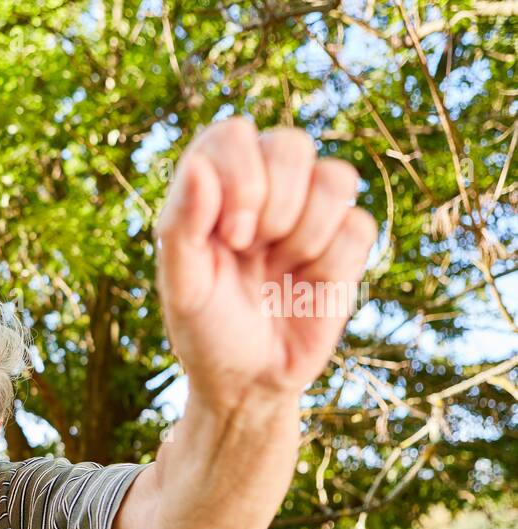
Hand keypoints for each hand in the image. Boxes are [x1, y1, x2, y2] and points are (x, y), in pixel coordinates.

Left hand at [155, 117, 377, 411]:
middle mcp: (264, 191)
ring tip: (278, 269)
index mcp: (214, 190)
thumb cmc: (205, 331)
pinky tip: (307, 285)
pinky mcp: (345, 243)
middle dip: (273, 200)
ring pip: (336, 176)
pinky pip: (358, 223)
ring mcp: (308, 214)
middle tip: (249, 247)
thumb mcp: (181, 286)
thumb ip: (181, 225)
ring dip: (305, 233)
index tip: (228, 234)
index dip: (239, 173)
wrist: (248, 383)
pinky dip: (332, 261)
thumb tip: (199, 166)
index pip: (233, 134)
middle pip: (290, 143)